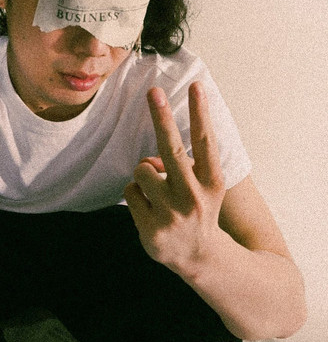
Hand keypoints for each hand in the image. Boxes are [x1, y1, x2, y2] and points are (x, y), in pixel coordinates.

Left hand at [124, 82, 224, 277]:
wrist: (199, 255)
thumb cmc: (198, 208)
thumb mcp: (205, 185)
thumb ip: (184, 165)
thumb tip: (150, 159)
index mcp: (212, 182)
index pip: (206, 142)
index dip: (200, 113)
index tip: (196, 86)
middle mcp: (193, 197)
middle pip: (171, 150)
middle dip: (161, 117)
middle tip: (153, 91)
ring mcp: (171, 215)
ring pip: (142, 169)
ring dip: (144, 172)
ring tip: (156, 189)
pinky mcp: (150, 229)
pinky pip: (130, 191)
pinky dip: (135, 194)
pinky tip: (149, 208)